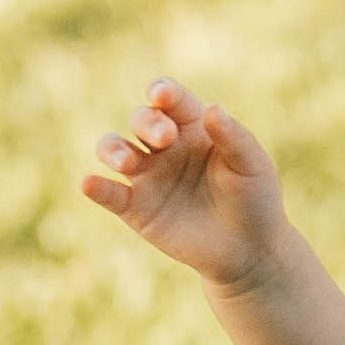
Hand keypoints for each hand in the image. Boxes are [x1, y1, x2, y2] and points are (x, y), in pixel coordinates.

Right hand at [82, 76, 289, 287]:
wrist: (250, 251)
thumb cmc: (255, 200)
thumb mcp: (253, 165)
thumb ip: (234, 137)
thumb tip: (213, 109)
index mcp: (192, 127)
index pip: (170, 100)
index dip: (162, 93)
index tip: (162, 97)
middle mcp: (165, 146)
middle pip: (140, 119)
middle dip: (146, 122)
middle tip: (164, 138)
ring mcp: (148, 176)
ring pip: (114, 148)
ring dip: (113, 149)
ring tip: (126, 162)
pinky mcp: (137, 208)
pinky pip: (110, 193)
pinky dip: (96, 187)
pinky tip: (89, 183)